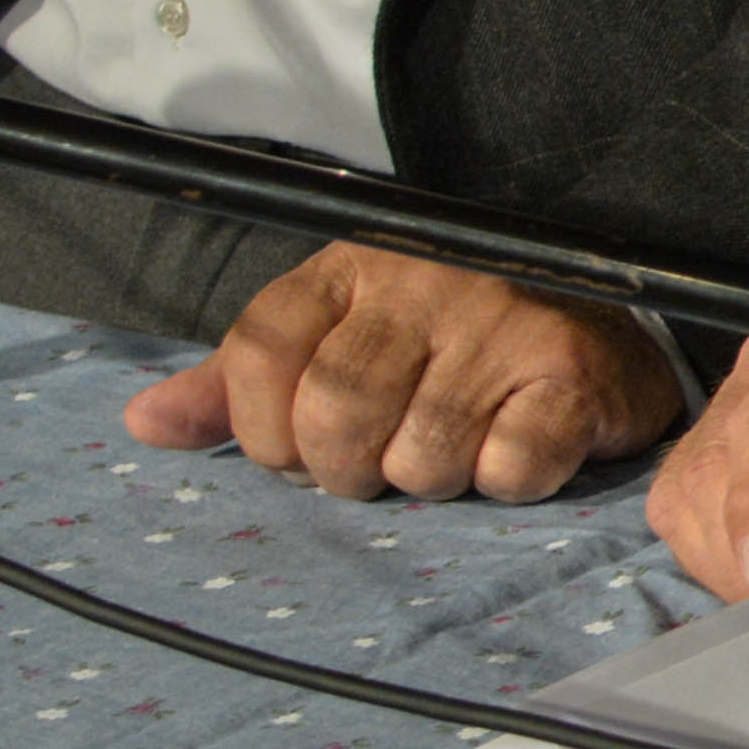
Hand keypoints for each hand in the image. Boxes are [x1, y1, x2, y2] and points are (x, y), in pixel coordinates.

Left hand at [118, 243, 685, 502]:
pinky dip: (504, 481)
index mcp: (355, 267)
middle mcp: (428, 284)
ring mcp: (505, 326)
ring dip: (430, 478)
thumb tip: (144, 421)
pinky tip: (515, 446)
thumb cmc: (450, 335)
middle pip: (334, 414)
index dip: (263, 426)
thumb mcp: (337, 331)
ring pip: (418, 456)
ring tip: (454, 446)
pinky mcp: (573, 373)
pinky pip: (508, 468)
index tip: (297, 446)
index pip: (260, 352)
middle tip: (380, 460)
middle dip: (346, 467)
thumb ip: (243, 381)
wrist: (603, 308)